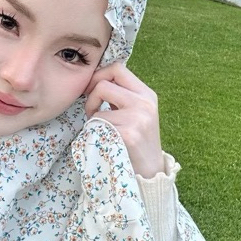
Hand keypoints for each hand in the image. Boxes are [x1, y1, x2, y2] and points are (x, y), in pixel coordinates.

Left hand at [84, 63, 164, 177]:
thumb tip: (95, 80)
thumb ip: (122, 96)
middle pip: (104, 84)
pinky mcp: (128, 134)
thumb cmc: (137, 142)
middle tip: (92, 111)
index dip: (99, 75)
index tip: (91, 89)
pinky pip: (98, 125)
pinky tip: (105, 141)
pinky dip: (95, 133)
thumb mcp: (137, 113)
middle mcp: (144, 103)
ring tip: (102, 130)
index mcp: (146, 94)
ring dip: (93, 119)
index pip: (117, 68)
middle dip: (91, 97)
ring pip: (98, 107)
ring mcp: (137, 118)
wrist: (150, 172)